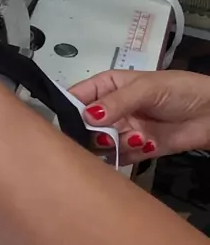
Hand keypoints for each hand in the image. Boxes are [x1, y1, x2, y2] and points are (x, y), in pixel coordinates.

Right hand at [70, 69, 209, 162]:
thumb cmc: (179, 90)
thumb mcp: (146, 88)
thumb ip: (117, 103)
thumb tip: (87, 116)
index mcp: (108, 87)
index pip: (77, 97)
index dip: (68, 109)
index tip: (65, 124)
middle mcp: (111, 109)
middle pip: (84, 125)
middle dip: (90, 132)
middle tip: (103, 135)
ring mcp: (122, 130)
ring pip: (100, 144)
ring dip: (112, 145)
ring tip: (132, 138)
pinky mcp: (136, 150)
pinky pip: (119, 158)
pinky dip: (127, 155)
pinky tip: (143, 144)